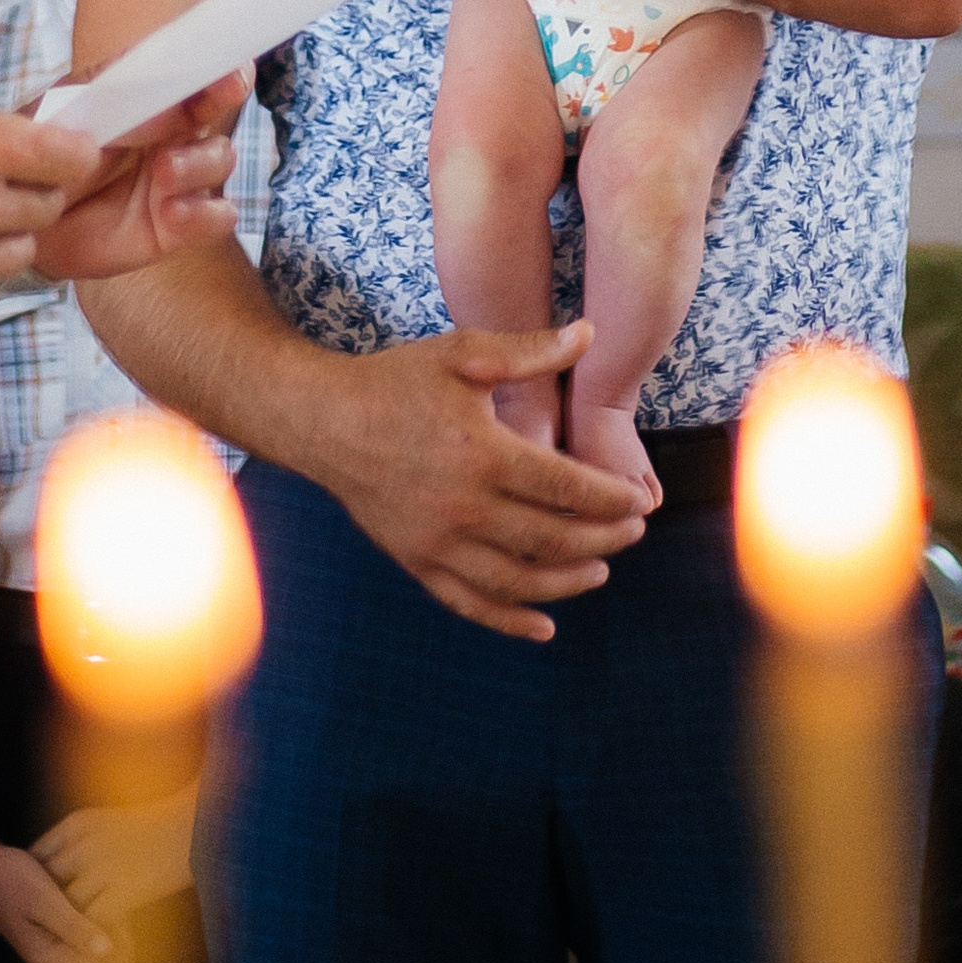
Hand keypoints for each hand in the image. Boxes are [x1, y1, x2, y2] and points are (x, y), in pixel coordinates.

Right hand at [0, 836, 128, 962]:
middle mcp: (57, 962)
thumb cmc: (10, 881)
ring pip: (103, 947)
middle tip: (107, 898)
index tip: (116, 913)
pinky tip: (89, 890)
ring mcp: (58, 949)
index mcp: (53, 961)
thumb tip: (108, 952)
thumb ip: (74, 927)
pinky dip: (98, 914)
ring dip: (108, 922)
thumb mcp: (43, 901)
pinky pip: (91, 932)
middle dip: (118, 934)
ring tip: (97, 891)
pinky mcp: (59, 934)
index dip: (124, 947)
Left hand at [28, 74, 248, 283]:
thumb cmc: (45, 160)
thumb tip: (157, 85)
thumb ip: (111, 97)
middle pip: (219, 107)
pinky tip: (171, 213)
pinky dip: (204, 213)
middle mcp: (170, 134)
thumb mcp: (65, 117)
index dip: (213, 59)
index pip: (189, 69)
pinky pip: (218, 215)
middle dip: (226, 93)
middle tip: (225, 89)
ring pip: (221, 158)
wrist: (25, 224)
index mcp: (146, 99)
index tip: (220, 59)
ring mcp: (178, 179)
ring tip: (165, 171)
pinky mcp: (179, 224)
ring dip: (200, 161)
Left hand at [35, 788, 196, 927]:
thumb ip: (84, 839)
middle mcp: (85, 844)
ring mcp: (104, 868)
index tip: (44, 892)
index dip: (39, 877)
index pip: (39, 854)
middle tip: (53, 921)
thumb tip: (63, 866)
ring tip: (76, 935)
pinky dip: (94, 930)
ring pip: (68, 903)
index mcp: (79, 823)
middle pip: (47, 880)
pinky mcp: (125, 890)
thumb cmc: (159, 825)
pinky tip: (100, 935)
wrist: (197, 825)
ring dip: (71, 920)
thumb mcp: (110, 821)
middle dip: (49, 901)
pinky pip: (94, 919)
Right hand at [309, 318, 650, 641]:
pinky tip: (544, 628)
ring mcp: (437, 541)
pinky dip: (509, 621)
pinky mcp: (415, 561)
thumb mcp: (461, 354)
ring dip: (567, 583)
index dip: (612, 499)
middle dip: (604, 539)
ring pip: (518, 581)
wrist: (323, 421)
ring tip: (601, 572)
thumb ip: (528, 351)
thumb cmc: (396, 382)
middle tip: (633, 531)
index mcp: (482, 453)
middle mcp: (462, 506)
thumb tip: (589, 334)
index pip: (567, 488)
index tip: (639, 500)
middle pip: (552, 539)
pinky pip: (468, 603)